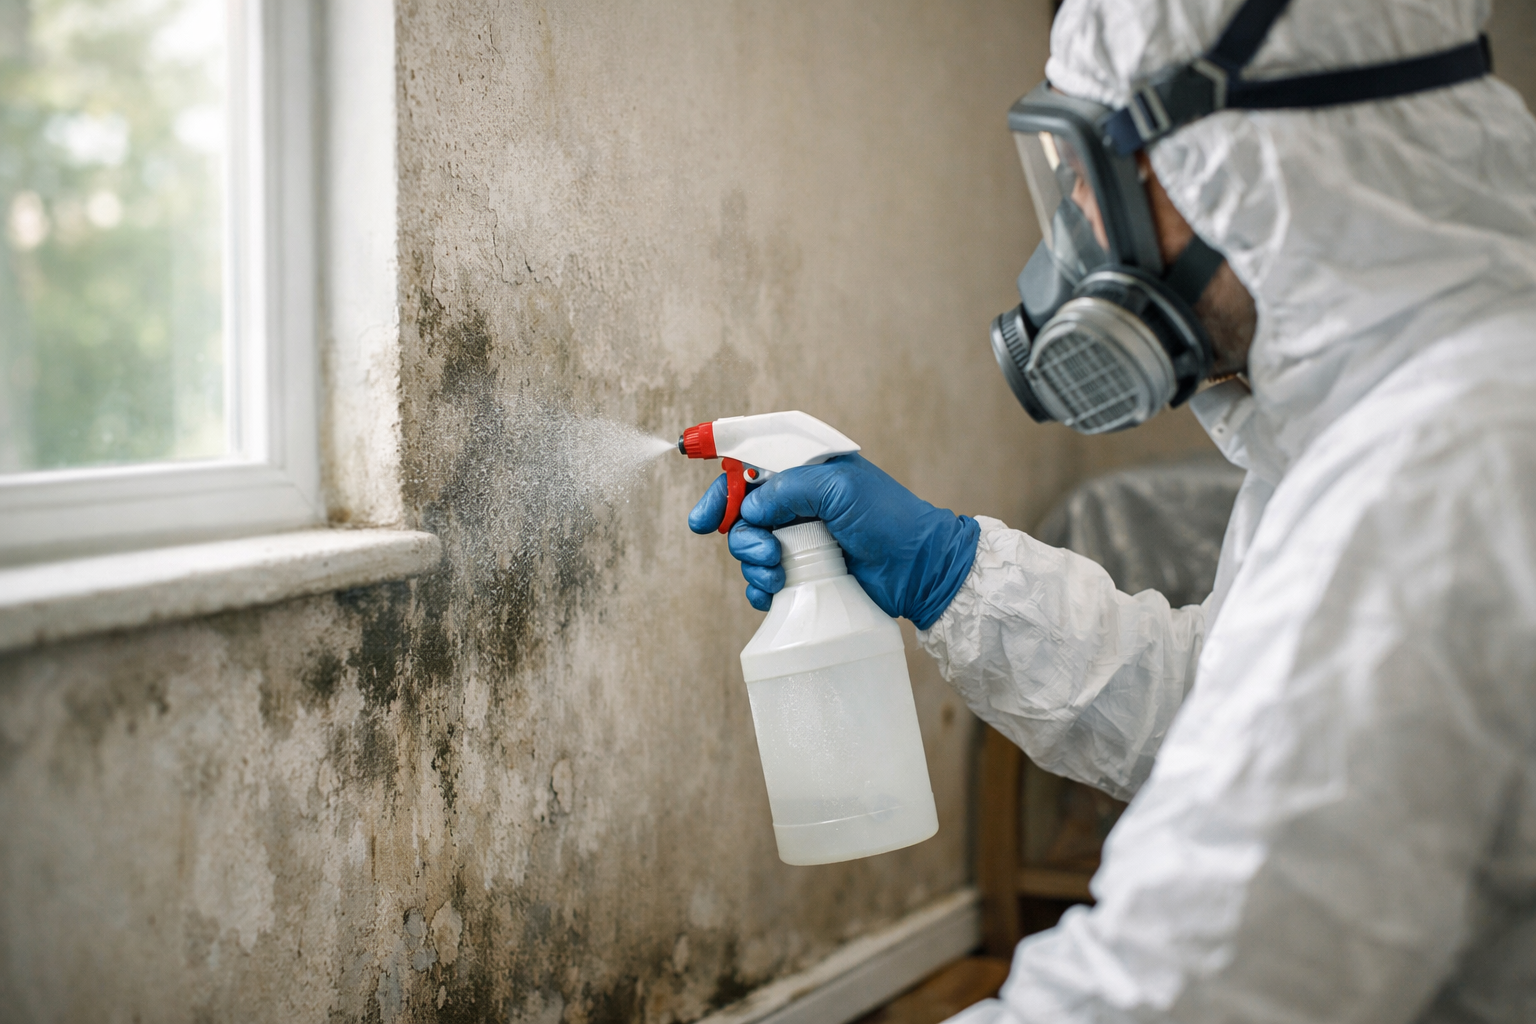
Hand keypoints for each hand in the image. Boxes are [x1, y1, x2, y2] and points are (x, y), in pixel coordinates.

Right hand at [688, 454, 979, 627]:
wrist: (920, 568)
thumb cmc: (888, 519)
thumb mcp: (839, 488)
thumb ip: (789, 489)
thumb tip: (749, 508)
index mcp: (805, 469)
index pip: (748, 468)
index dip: (721, 490)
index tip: (702, 520)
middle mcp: (798, 501)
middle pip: (741, 513)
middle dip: (742, 535)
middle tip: (765, 553)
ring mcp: (800, 537)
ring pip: (750, 547)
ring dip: (754, 563)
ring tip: (778, 574)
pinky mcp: (804, 570)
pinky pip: (764, 579)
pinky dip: (761, 588)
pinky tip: (774, 593)